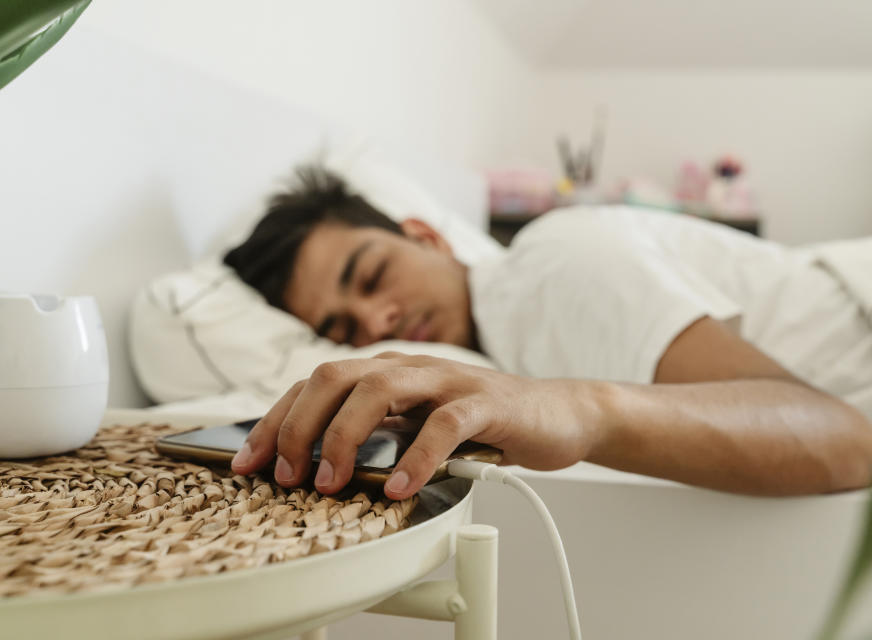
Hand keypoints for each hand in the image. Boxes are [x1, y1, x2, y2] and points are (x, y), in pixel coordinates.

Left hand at [230, 352, 602, 499]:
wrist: (556, 414)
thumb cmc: (479, 426)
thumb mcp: (416, 427)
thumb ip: (376, 434)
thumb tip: (314, 466)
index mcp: (386, 372)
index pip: (314, 384)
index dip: (275, 421)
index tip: (247, 463)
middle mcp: (410, 367)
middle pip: (334, 376)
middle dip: (298, 426)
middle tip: (286, 475)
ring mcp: (447, 379)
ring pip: (380, 388)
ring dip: (345, 437)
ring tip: (330, 482)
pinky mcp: (485, 401)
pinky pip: (444, 422)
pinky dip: (416, 456)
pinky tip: (399, 487)